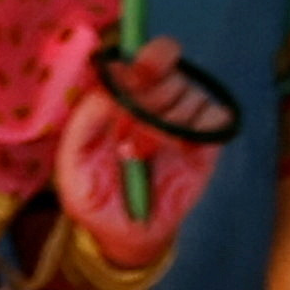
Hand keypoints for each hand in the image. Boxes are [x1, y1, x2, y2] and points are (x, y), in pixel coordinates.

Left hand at [53, 42, 236, 267]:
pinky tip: (178, 150)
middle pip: (167, 66)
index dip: (140, 61)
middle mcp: (155, 96)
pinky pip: (216, 114)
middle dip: (149, 94)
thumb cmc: (95, 195)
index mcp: (121, 94)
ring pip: (189, 91)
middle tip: (132, 128)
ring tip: (142, 154)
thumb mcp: (73, 164)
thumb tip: (107, 88)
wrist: (128, 232)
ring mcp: (183, 114)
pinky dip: (197, 130)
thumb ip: (84, 122)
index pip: (139, 57)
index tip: (133, 78)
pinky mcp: (209, 136)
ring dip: (165, 123)